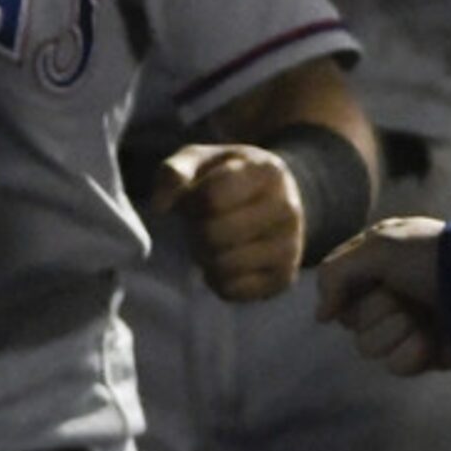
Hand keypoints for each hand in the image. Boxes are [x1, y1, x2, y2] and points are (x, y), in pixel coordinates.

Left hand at [152, 143, 304, 301]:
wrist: (270, 199)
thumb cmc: (225, 177)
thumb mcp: (198, 160)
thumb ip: (173, 173)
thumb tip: (160, 207)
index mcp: (268, 171)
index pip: (212, 197)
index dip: (190, 202)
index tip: (193, 199)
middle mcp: (288, 208)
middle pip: (215, 234)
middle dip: (195, 231)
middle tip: (199, 225)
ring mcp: (291, 246)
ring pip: (224, 265)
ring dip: (204, 257)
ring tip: (210, 242)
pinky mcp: (284, 278)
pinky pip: (233, 290)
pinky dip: (216, 280)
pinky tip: (222, 262)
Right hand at [316, 215, 450, 374]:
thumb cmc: (434, 257)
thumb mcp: (377, 247)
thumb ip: (335, 274)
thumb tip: (321, 316)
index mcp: (377, 263)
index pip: (336, 288)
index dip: (343, 292)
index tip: (365, 285)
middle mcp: (389, 294)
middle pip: (351, 320)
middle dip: (376, 310)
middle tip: (404, 296)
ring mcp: (408, 325)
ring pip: (368, 346)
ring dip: (394, 331)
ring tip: (422, 319)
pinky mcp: (426, 354)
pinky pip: (396, 365)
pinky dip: (412, 354)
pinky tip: (431, 340)